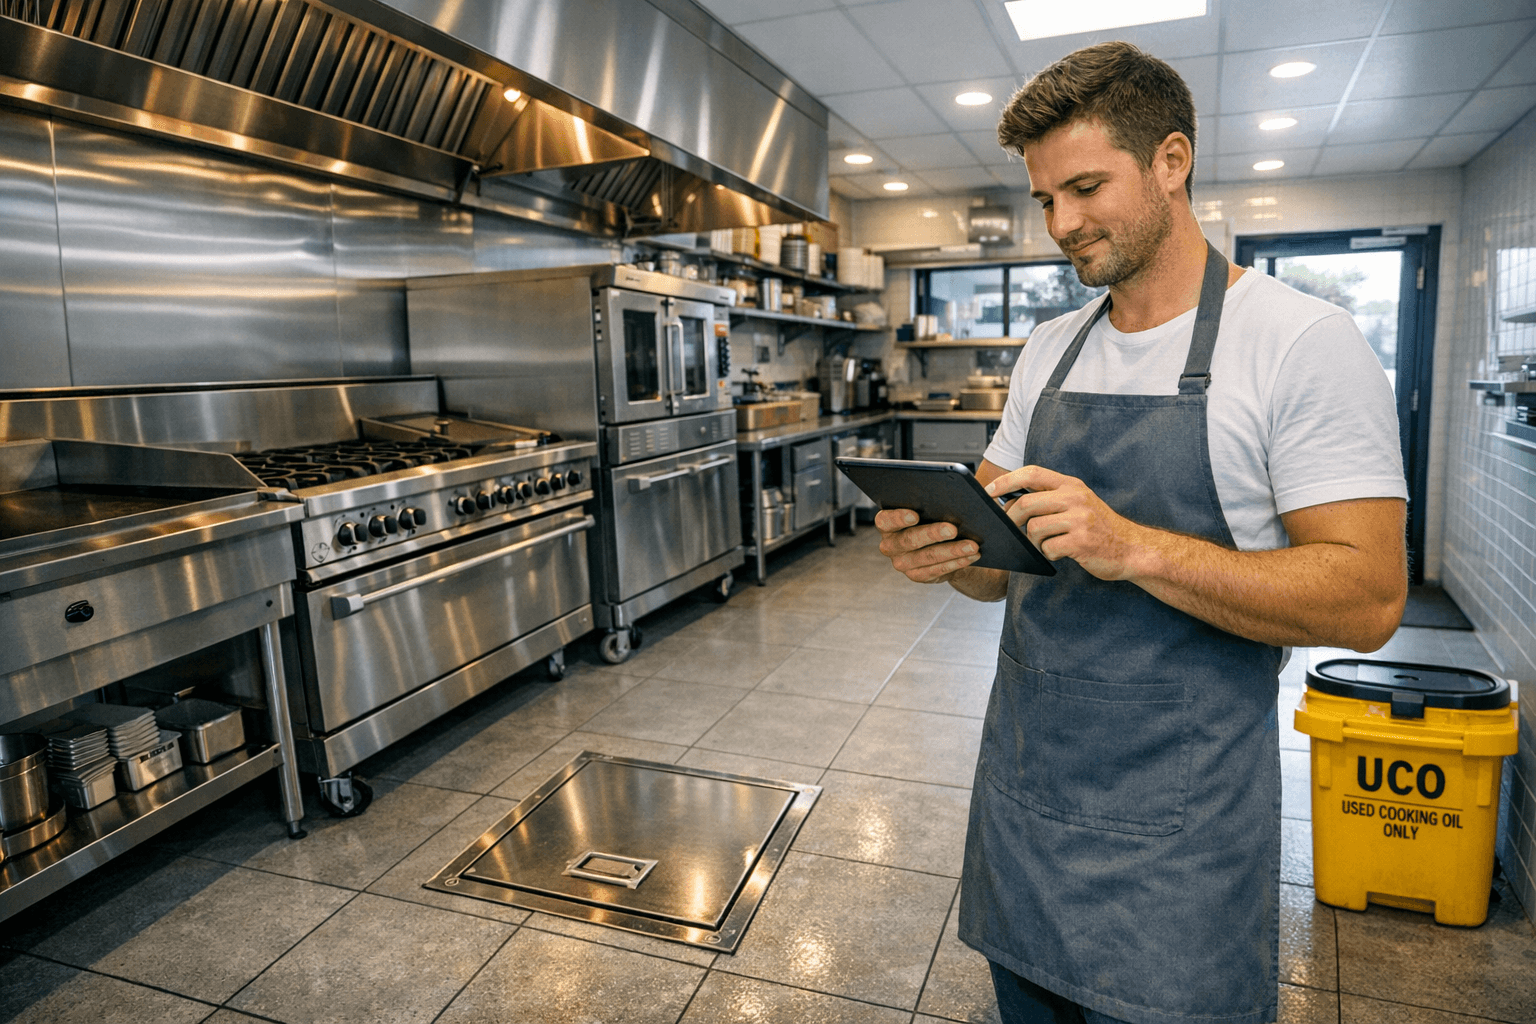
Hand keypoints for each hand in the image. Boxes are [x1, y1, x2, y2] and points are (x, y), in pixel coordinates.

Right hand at [875, 508, 980, 583]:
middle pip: (909, 540)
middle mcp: (890, 544)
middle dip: (932, 534)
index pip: (886, 520)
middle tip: (953, 529)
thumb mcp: (930, 506)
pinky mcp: (917, 575)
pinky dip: (957, 562)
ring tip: (972, 545)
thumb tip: (968, 493)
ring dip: (952, 551)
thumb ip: (936, 499)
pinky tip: (971, 555)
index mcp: (887, 523)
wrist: (938, 543)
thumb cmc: (932, 516)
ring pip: (927, 557)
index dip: (898, 518)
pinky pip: (937, 570)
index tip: (915, 515)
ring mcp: (902, 563)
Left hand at [985, 466, 1147, 580]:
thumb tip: (1010, 501)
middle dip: (1011, 520)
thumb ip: (1051, 498)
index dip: (1007, 480)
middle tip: (1010, 530)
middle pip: (1026, 504)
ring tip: (1047, 544)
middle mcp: (1076, 498)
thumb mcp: (1078, 503)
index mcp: (1072, 485)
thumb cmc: (1099, 528)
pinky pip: (1048, 548)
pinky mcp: (1081, 542)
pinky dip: (1048, 554)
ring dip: (1034, 541)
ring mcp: (1080, 520)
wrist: (1133, 549)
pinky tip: (1059, 554)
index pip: (1032, 473)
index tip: (989, 491)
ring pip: (1034, 528)